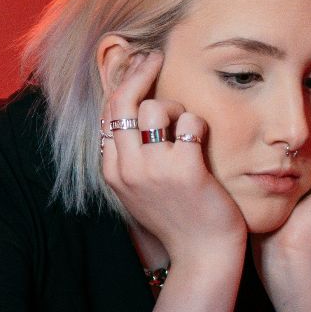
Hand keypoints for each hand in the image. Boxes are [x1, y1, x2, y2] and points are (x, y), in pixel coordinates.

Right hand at [100, 49, 245, 264]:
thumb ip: (130, 153)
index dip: (122, 82)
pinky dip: (198, 125)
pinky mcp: (184, 169)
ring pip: (154, 107)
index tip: (137, 65)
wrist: (202, 255)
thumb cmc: (177, 216)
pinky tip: (202, 141)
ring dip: (175, 108)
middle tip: (156, 56)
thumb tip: (130, 108)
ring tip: (186, 129)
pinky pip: (189, 121)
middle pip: (123, 101)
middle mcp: (127, 168)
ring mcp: (154, 169)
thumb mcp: (140, 187)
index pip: (108, 112)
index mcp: (112, 170)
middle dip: (139, 71)